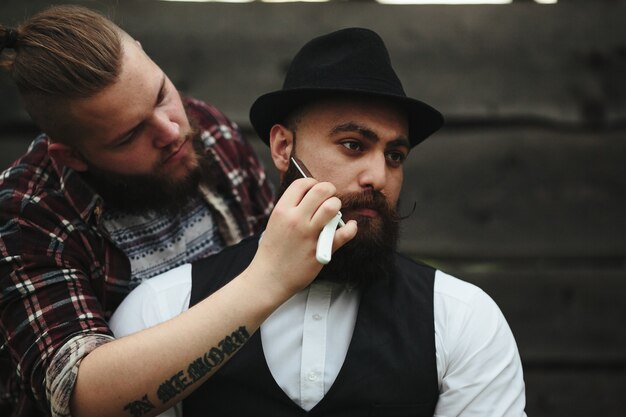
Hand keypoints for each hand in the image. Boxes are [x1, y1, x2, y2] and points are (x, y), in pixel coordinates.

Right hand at [250, 178, 356, 296]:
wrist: (269, 278)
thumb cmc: (273, 251)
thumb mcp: (275, 223)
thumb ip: (291, 209)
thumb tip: (310, 196)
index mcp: (282, 211)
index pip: (302, 184)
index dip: (312, 182)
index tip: (316, 189)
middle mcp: (296, 219)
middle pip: (321, 190)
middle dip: (329, 190)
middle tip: (330, 197)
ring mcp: (309, 234)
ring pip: (332, 207)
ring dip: (337, 206)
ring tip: (334, 213)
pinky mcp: (321, 250)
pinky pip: (343, 233)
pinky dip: (351, 228)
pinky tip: (350, 226)